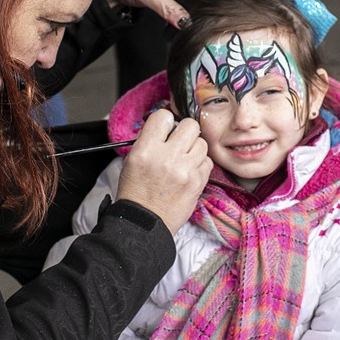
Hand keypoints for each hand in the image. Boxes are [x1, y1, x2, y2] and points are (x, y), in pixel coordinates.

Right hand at [115, 110, 211, 233]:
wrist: (145, 222)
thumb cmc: (136, 192)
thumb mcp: (132, 160)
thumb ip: (148, 140)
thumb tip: (165, 126)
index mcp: (146, 149)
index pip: (163, 116)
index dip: (165, 121)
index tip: (165, 128)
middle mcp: (167, 157)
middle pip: (189, 125)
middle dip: (185, 132)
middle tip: (179, 142)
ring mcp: (185, 170)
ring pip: (202, 143)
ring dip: (194, 148)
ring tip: (183, 159)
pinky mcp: (198, 182)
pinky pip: (207, 161)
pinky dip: (200, 164)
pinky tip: (189, 171)